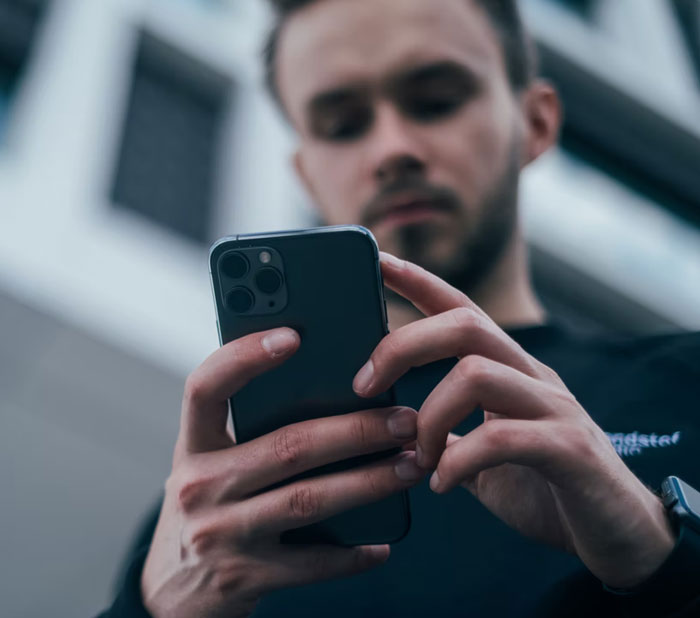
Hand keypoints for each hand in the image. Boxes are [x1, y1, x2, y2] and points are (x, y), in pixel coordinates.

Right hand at [141, 327, 424, 617]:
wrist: (172, 594)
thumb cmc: (208, 509)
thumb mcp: (212, 464)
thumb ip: (251, 431)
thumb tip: (336, 394)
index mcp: (193, 445)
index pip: (206, 387)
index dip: (244, 357)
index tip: (293, 335)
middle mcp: (199, 485)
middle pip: (287, 445)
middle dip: (355, 430)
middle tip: (404, 419)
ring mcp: (220, 533)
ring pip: (308, 498)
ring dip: (369, 482)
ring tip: (411, 465)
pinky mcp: (244, 576)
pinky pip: (311, 562)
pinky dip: (352, 553)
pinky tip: (382, 542)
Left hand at [352, 252, 674, 588]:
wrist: (620, 534)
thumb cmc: (547, 489)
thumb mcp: (485, 456)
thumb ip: (449, 436)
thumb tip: (397, 430)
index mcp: (510, 371)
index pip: (461, 309)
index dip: (419, 281)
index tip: (377, 260)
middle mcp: (533, 377)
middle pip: (464, 325)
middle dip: (402, 346)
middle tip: (364, 385)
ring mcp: (555, 408)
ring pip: (476, 373)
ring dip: (429, 417)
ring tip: (417, 456)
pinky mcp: (570, 449)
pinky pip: (502, 438)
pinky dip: (458, 461)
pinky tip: (443, 484)